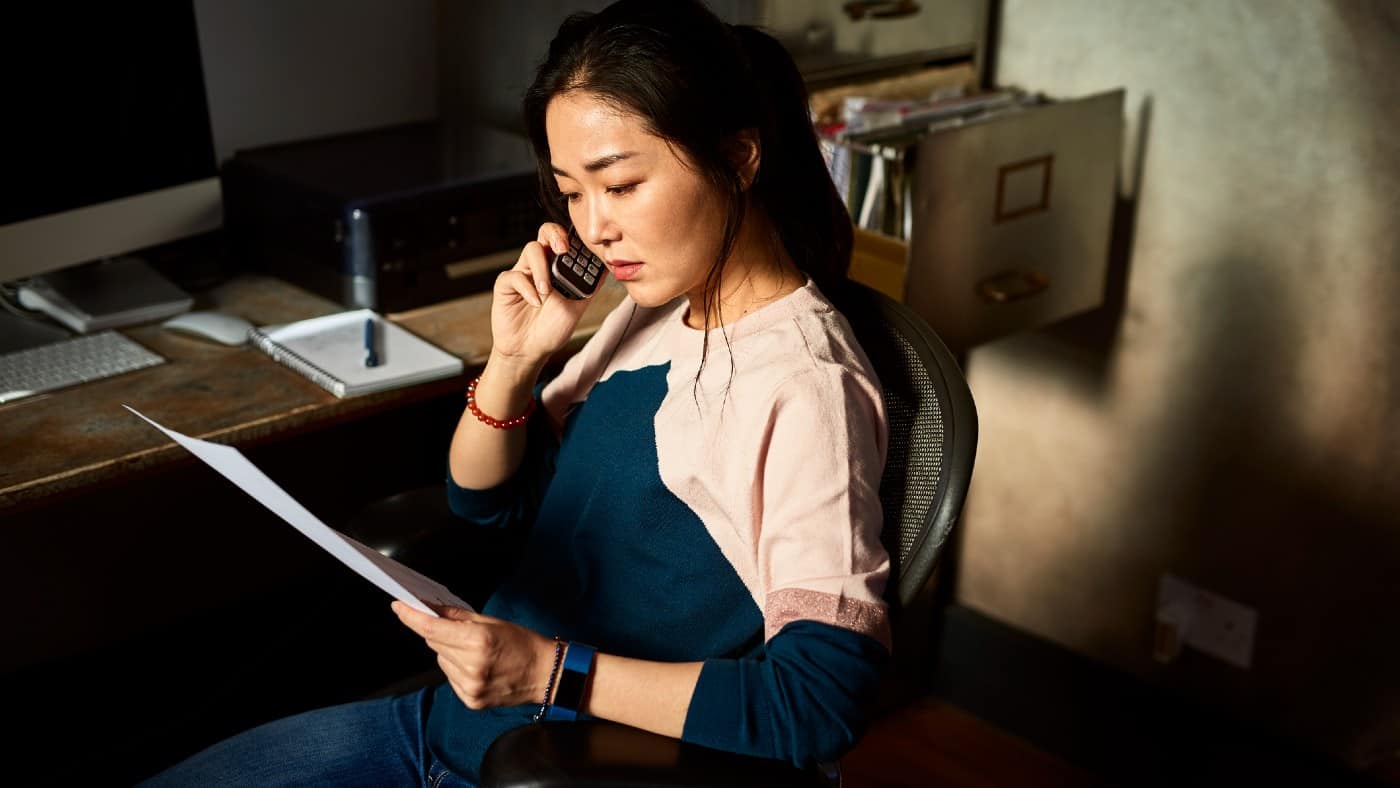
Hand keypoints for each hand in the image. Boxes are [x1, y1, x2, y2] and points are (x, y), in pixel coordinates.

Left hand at [392, 601, 556, 710]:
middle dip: (438, 631)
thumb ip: (458, 617)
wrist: (545, 674)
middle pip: (434, 643)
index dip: (411, 617)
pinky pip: (450, 677)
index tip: (398, 606)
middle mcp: (471, 666)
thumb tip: (431, 608)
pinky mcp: (470, 700)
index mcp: (478, 641)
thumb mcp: (492, 622)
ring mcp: (469, 686)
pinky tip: (476, 665)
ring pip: (440, 660)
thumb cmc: (523, 644)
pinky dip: (456, 667)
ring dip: (448, 651)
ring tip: (474, 650)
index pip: (432, 629)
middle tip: (455, 627)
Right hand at [489, 222, 605, 366]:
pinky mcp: (506, 284)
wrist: (531, 350)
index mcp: (557, 266)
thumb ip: (590, 286)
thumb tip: (607, 268)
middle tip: (563, 249)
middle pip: (545, 232)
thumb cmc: (552, 328)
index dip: (572, 237)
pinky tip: (535, 302)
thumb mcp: (578, 306)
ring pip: (531, 250)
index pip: (564, 239)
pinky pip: (515, 276)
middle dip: (555, 234)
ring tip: (547, 292)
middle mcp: (540, 265)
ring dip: (542, 269)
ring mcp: (523, 272)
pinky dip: (528, 289)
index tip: (582, 247)